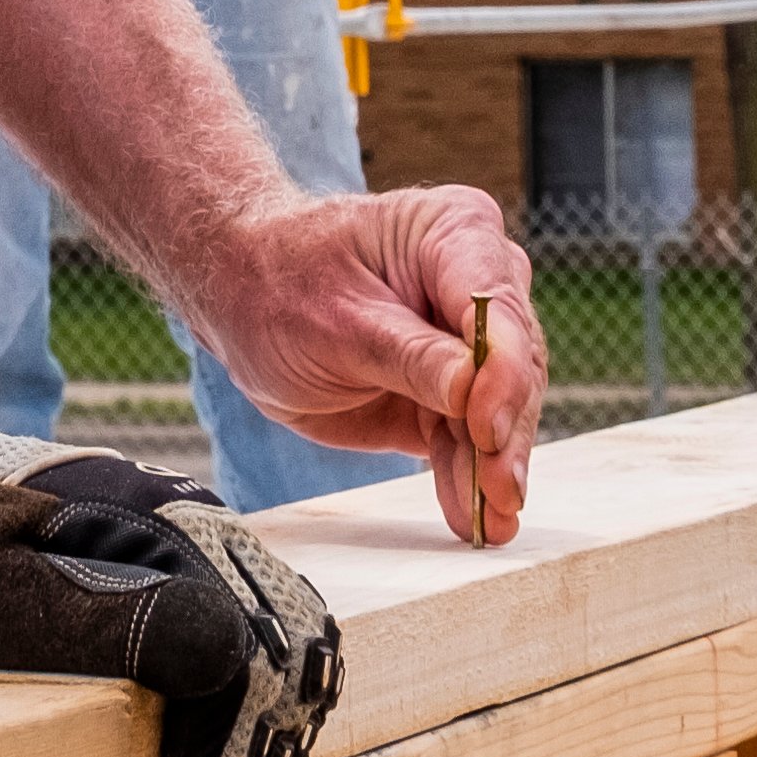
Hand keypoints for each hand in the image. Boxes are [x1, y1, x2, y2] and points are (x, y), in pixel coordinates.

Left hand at [186, 187, 543, 545]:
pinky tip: (472, 517)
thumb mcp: (334, 321)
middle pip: (514, 365)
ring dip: (493, 469)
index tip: (488, 428)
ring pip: (501, 412)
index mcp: (454, 233)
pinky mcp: (452, 393)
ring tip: (491, 522)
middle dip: (505, 432)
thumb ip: (407, 355)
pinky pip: (470, 440)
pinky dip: (469, 479)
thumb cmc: (279, 283)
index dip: (502, 372)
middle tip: (499, 491)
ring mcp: (470, 343)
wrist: (241, 301)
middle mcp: (477, 282)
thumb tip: (474, 390)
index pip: (497, 305)